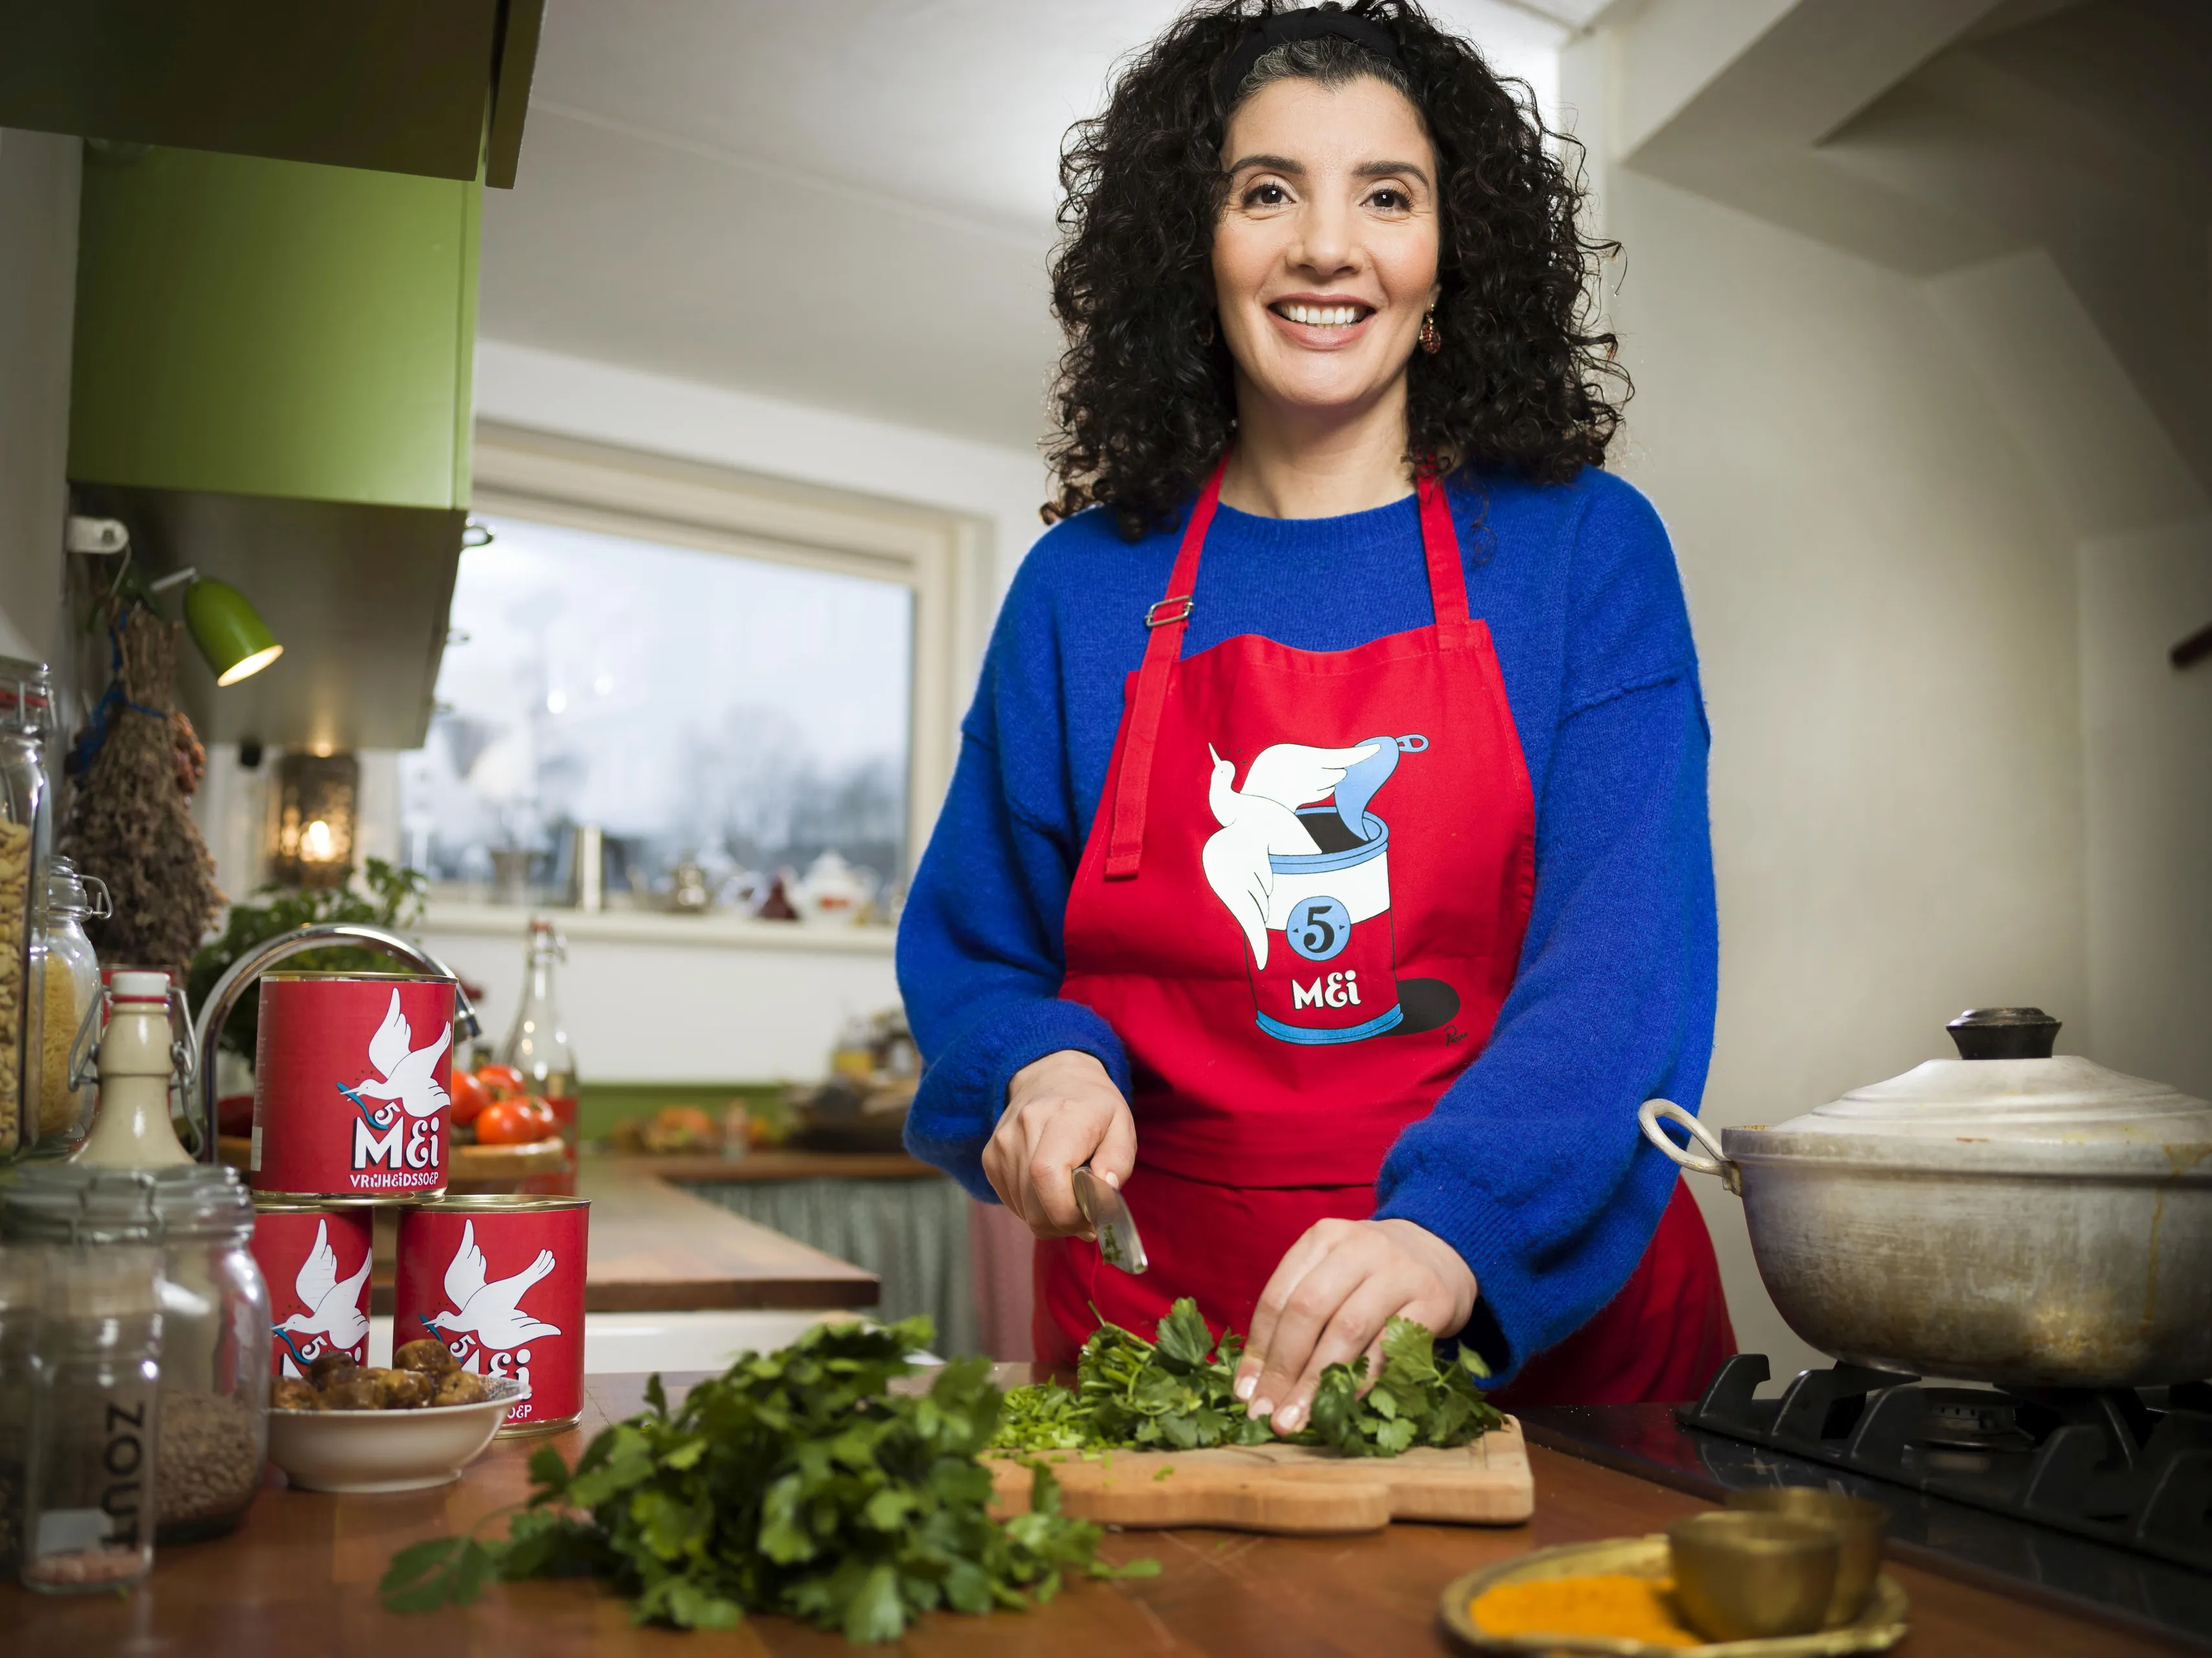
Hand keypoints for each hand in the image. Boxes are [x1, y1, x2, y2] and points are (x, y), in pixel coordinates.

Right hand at [984, 1050, 1135, 1239]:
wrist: (1051, 1076)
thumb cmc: (1093, 1106)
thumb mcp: (1122, 1125)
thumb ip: (1118, 1161)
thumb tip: (1103, 1193)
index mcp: (1060, 1118)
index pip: (1046, 1176)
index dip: (1068, 1212)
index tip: (1092, 1218)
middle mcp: (1022, 1130)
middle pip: (1034, 1205)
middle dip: (1065, 1223)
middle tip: (1087, 1215)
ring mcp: (1001, 1145)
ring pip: (1023, 1211)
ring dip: (1051, 1217)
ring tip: (1070, 1196)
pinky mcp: (990, 1159)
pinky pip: (1013, 1203)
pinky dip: (1035, 1208)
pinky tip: (1050, 1189)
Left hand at [1232, 1218, 1476, 1435]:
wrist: (1443, 1250)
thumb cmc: (1373, 1274)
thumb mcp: (1332, 1273)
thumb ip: (1297, 1313)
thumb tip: (1255, 1383)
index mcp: (1323, 1238)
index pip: (1279, 1297)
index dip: (1259, 1349)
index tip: (1246, 1393)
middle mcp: (1359, 1247)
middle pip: (1308, 1310)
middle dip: (1283, 1369)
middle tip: (1270, 1415)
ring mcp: (1399, 1272)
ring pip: (1347, 1329)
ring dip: (1318, 1381)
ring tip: (1298, 1418)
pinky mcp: (1432, 1300)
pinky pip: (1391, 1345)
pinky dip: (1364, 1377)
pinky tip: (1344, 1402)